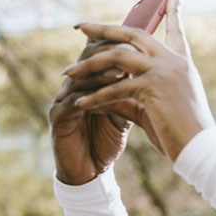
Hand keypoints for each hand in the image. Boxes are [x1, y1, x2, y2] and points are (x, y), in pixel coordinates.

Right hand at [49, 40, 134, 184]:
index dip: (120, 44)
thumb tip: (157, 72)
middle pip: (88, 55)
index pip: (102, 51)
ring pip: (80, 76)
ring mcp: (63, 99)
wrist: (89, 173)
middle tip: (132, 49)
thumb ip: (133, 93)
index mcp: (89, 81)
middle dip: (109, 50)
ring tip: (122, 71)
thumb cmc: (105, 143)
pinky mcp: (57, 116)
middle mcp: (74, 85)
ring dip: (101, 73)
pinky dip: (90, 96)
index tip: (145, 42)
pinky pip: (72, 100)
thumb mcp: (124, 115)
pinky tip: (105, 94)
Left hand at [61, 0, 214, 163]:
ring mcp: (164, 71)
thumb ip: (133, 95)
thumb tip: (105, 93)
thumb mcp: (156, 109)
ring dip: (89, 65)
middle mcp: (173, 61)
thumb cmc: (183, 135)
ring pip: (118, 56)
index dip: (173, 10)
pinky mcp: (153, 87)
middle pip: (133, 33)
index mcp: (181, 63)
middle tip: (80, 27)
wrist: (201, 151)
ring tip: (68, 74)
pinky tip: (80, 105)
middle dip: (104, 29)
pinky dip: (96, 97)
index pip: (176, 30)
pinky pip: (116, 87)